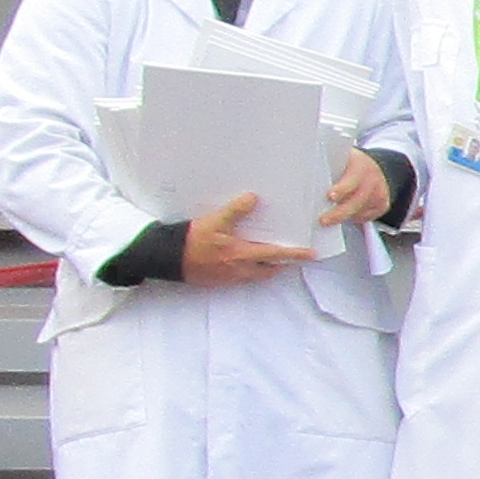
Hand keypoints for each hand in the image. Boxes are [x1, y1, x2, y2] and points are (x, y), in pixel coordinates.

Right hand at [182, 191, 309, 286]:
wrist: (167, 258)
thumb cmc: (191, 240)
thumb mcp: (214, 221)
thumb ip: (235, 210)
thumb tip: (253, 198)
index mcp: (241, 255)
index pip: (275, 255)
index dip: (294, 254)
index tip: (311, 254)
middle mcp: (240, 269)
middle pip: (269, 269)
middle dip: (282, 264)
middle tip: (291, 255)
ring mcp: (230, 277)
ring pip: (256, 275)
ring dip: (266, 267)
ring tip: (272, 257)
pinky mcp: (220, 280)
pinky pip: (243, 277)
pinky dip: (251, 269)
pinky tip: (246, 260)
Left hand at [315, 148, 390, 229]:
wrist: (377, 168)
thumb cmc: (351, 165)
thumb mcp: (341, 159)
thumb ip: (328, 168)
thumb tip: (304, 180)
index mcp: (360, 165)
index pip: (351, 179)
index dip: (341, 189)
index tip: (330, 197)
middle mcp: (372, 179)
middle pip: (356, 201)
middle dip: (338, 213)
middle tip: (323, 220)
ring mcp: (379, 193)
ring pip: (359, 212)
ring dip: (343, 216)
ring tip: (328, 218)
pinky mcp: (382, 205)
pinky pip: (365, 217)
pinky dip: (353, 218)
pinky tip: (346, 213)